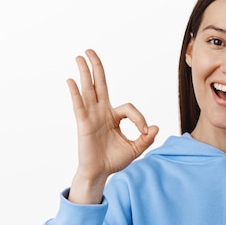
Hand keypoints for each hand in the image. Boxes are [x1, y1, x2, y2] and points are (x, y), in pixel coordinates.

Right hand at [67, 49, 157, 202]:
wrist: (100, 173)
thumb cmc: (114, 160)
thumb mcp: (135, 149)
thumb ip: (146, 139)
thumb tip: (155, 127)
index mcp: (114, 117)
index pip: (129, 108)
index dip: (139, 118)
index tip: (145, 131)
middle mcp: (101, 113)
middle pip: (99, 85)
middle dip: (96, 68)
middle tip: (90, 51)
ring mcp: (91, 116)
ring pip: (89, 91)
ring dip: (85, 73)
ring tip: (80, 57)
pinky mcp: (83, 124)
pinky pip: (79, 106)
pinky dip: (75, 93)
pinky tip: (71, 80)